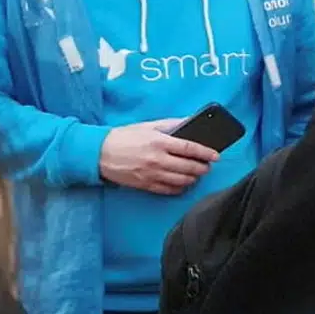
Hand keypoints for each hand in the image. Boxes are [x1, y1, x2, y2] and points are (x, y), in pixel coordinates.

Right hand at [98, 118, 219, 194]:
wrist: (98, 153)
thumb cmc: (124, 137)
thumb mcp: (148, 126)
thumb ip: (170, 125)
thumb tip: (190, 122)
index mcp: (159, 142)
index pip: (190, 148)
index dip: (206, 153)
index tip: (216, 155)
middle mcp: (157, 159)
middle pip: (189, 167)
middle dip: (203, 167)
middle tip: (208, 166)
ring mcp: (151, 174)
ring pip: (182, 181)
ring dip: (194, 178)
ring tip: (197, 174)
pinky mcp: (145, 185)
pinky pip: (169, 190)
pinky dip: (180, 188)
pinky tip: (184, 183)